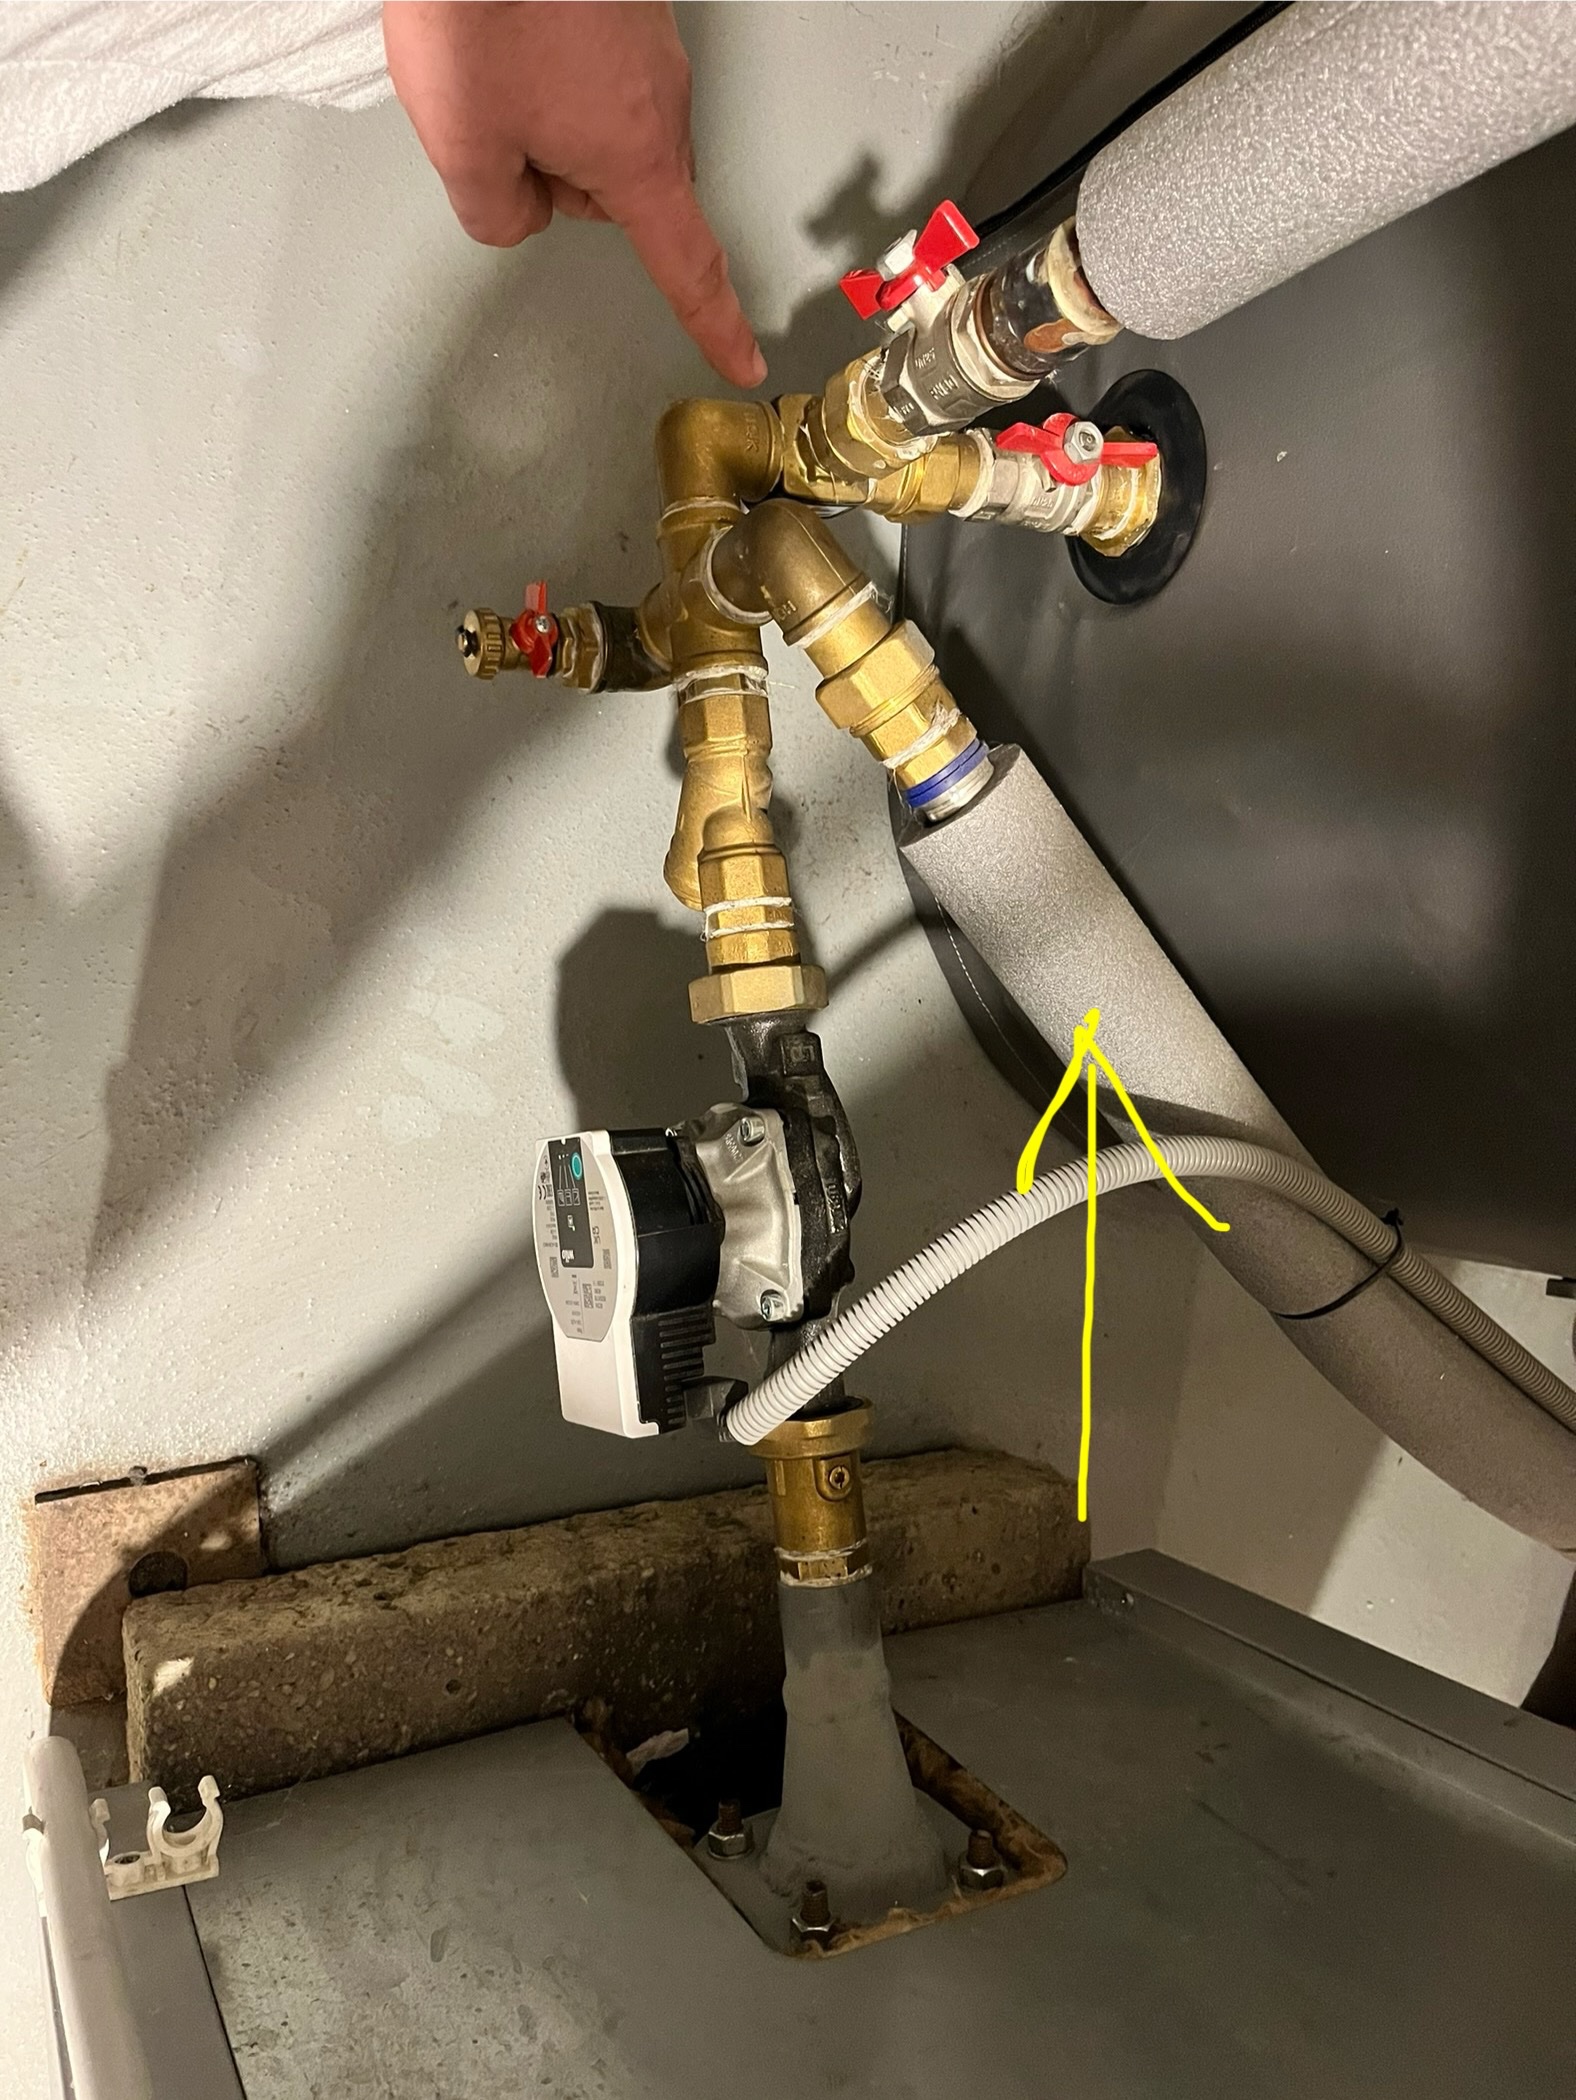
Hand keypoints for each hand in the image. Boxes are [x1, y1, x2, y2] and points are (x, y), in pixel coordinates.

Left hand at [383, 1, 765, 387]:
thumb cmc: (480, 10)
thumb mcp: (462, 145)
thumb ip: (496, 213)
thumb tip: (524, 211)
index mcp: (635, 157)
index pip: (686, 265)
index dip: (714, 322)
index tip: (745, 360)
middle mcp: (662, 102)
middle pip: (625, 185)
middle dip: (566, 176)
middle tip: (502, 128)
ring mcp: (652, 46)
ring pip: (606, 120)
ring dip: (553, 112)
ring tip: (499, 63)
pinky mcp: (631, 5)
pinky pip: (598, 64)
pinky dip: (553, 61)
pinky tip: (513, 30)